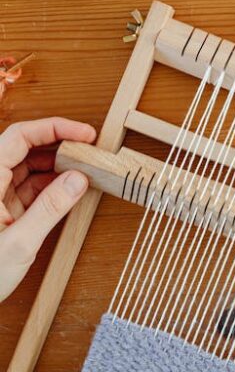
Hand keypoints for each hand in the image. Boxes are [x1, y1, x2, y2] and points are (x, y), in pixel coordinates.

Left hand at [0, 118, 95, 301]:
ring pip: (29, 168)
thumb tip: (78, 179)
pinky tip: (72, 189)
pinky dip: (52, 187)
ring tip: (86, 169)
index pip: (20, 136)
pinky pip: (30, 189)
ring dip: (58, 167)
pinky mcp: (3, 211)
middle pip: (25, 148)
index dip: (54, 128)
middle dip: (59, 145)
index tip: (84, 133)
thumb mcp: (20, 243)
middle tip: (90, 150)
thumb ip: (51, 208)